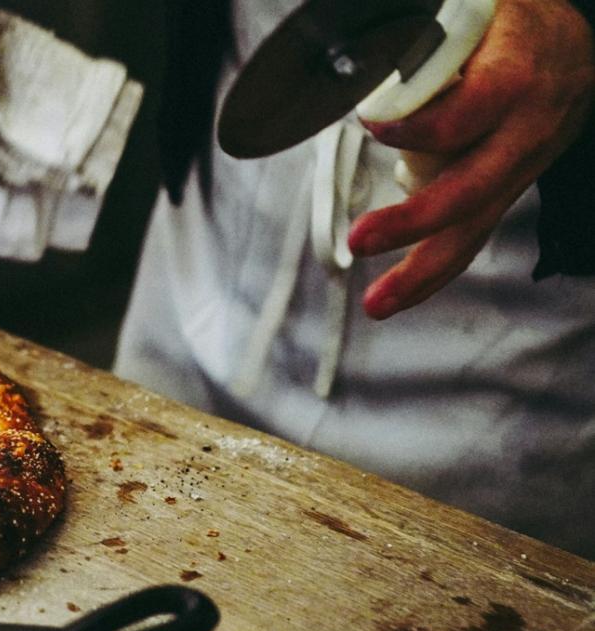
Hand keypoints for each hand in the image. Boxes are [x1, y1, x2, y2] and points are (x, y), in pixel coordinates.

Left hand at [347, 0, 594, 318]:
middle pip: (471, 189)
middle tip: (359, 240)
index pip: (469, 112)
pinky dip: (432, 272)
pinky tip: (394, 298)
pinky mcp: (506, 191)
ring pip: (473, 228)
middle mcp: (523, 133)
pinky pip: (471, 237)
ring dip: (421, 273)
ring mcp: (518, 170)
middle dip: (413, 222)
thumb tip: (355, 49)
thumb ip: (421, 37)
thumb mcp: (475, 13)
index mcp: (515, 79)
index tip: (373, 124)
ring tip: (376, 304)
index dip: (422, 125)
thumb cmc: (512, 26)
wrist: (578, 51)